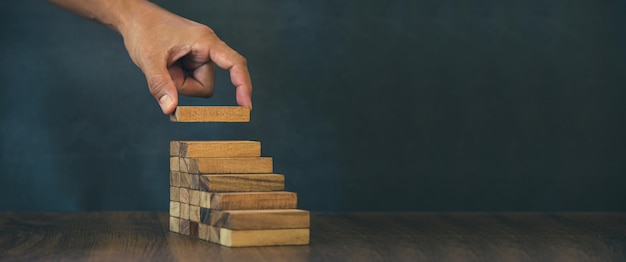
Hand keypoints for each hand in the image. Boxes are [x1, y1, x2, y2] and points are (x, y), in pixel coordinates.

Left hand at [118, 1, 251, 113]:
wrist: (134, 19)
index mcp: (205, 41)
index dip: (243, 85)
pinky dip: (177, 80)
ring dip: (179, 83)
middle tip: (166, 71)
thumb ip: (161, 85)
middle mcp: (207, 48)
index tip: (245, 106)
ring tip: (165, 66)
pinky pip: (191, 82)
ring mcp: (200, 56)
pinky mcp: (192, 61)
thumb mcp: (149, 60)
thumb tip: (170, 109)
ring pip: (198, 86)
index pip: (234, 64)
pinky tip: (168, 67)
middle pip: (206, 85)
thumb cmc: (143, 30)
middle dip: (185, 87)